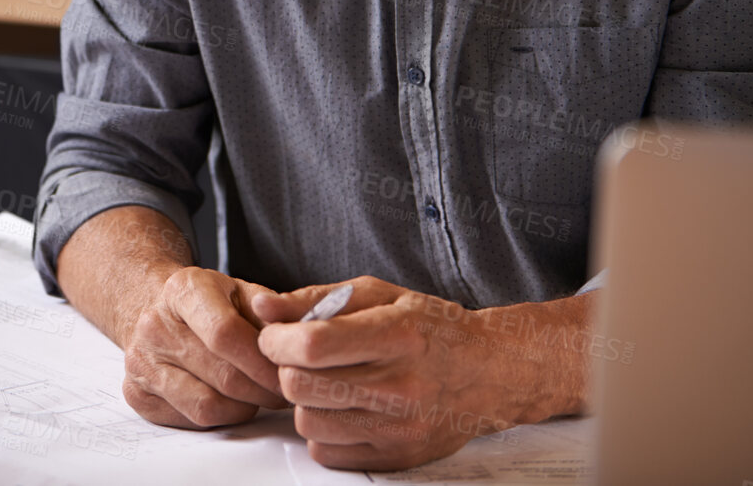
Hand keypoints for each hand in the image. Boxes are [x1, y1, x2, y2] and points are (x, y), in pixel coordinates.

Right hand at [121, 266, 289, 428]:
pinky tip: (230, 399)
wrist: (155, 307)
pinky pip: (191, 420)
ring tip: (257, 394)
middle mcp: (154, 324)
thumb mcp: (242, 290)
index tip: (289, 373)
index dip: (263, 362)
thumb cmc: (207, 303)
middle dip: (264, 390)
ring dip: (244, 407)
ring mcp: (142, 362)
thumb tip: (301, 335)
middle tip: (285, 391)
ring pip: (208, 406)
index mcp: (183, 289)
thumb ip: (273, 311)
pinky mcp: (138, 393)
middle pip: (223, 376)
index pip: (225, 333)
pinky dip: (220, 416)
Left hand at [251, 277, 591, 470]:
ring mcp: (400, 428)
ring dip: (304, 401)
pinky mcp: (398, 457)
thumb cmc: (430, 327)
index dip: (277, 340)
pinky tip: (342, 408)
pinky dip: (322, 430)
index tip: (276, 336)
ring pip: (308, 421)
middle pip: (301, 386)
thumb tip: (262, 307)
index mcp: (397, 335)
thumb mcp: (377, 295)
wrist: (490, 371)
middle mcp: (401, 386)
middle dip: (285, 369)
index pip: (312, 344)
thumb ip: (314, 298)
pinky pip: (326, 452)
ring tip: (325, 382)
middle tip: (299, 358)